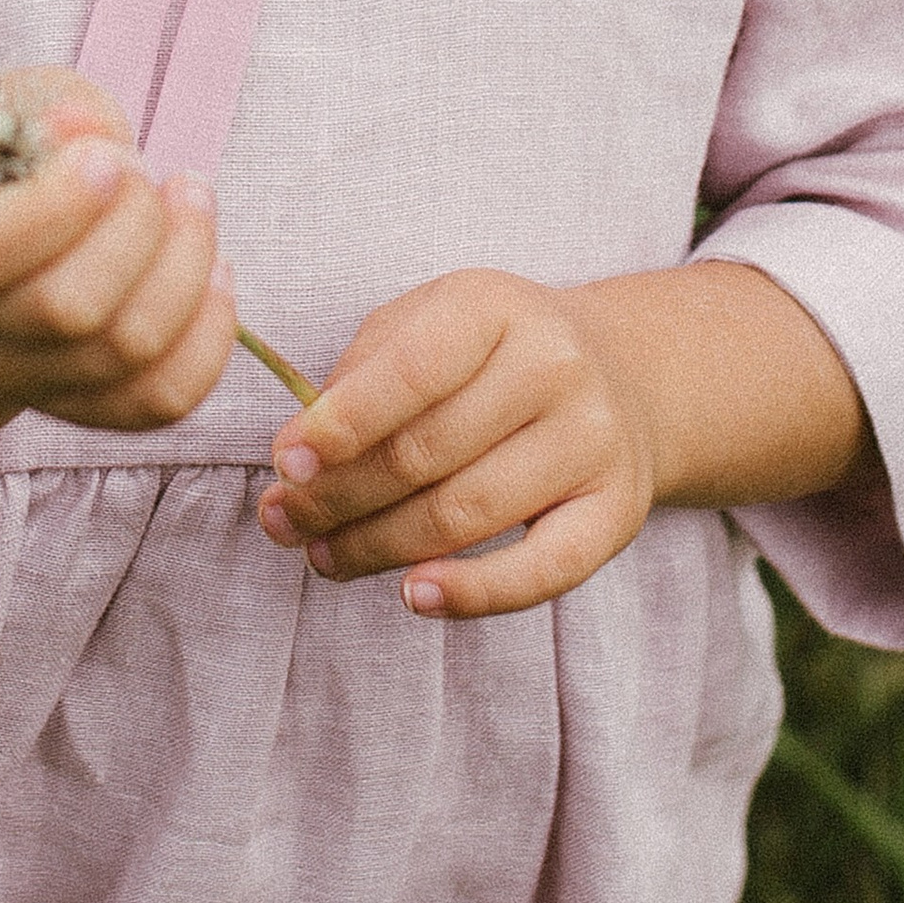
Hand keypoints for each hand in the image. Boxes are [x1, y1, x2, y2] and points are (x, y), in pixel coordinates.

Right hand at [0, 66, 238, 434]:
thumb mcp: (7, 107)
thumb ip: (51, 107)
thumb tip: (87, 127)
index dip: (64, 203)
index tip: (109, 155)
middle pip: (71, 310)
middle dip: (139, 225)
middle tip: (148, 172)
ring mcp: (32, 375)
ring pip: (125, 353)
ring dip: (188, 265)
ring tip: (192, 199)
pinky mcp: (90, 400)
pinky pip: (160, 399)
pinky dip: (209, 337)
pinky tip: (216, 271)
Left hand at [256, 269, 658, 616]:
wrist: (618, 374)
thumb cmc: (489, 354)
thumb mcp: (424, 325)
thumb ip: (360, 376)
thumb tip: (298, 457)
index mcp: (495, 307)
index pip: (411, 370)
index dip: (340, 425)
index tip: (285, 464)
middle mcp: (554, 367)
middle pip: (426, 452)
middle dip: (339, 497)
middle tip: (284, 523)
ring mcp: (593, 441)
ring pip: (466, 513)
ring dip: (379, 547)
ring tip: (325, 557)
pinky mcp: (617, 511)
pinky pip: (541, 571)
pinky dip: (472, 594)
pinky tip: (412, 595)